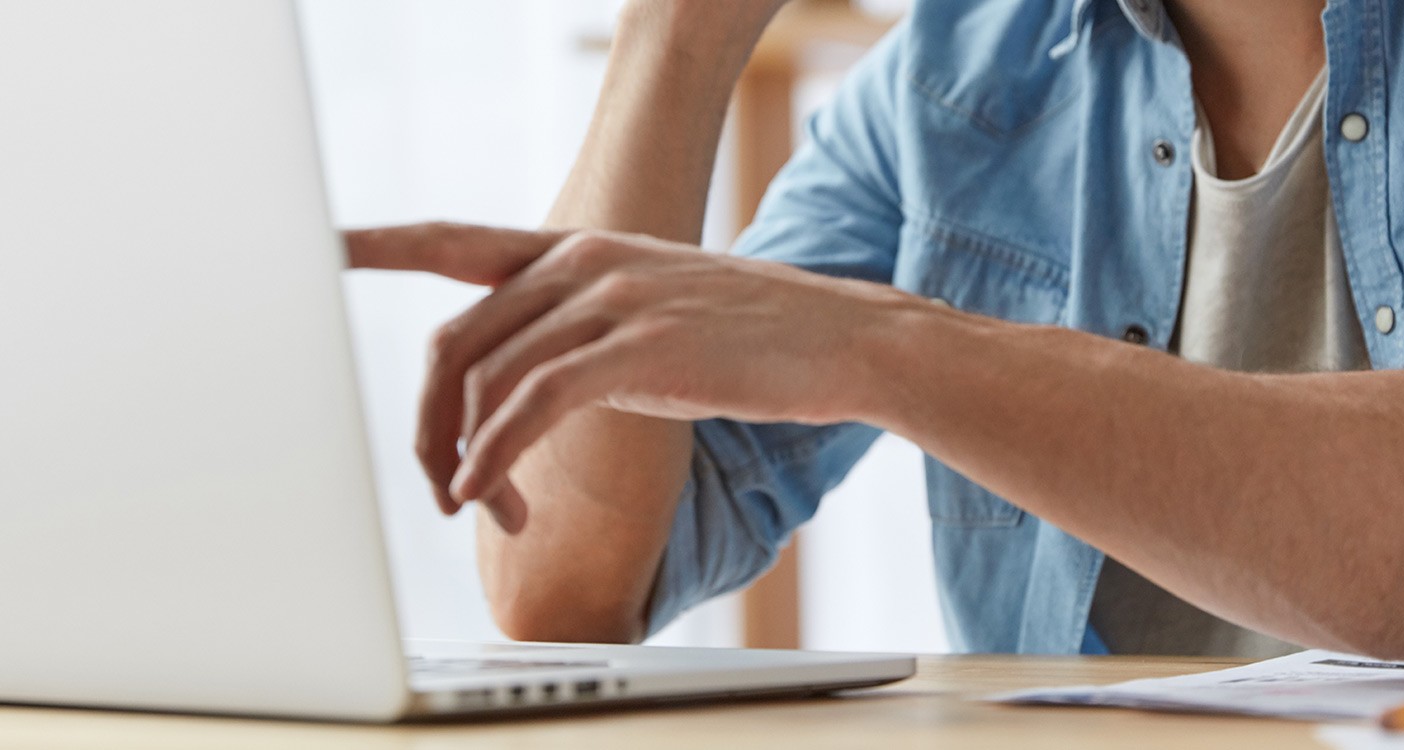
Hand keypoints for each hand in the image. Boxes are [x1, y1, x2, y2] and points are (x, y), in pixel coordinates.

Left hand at [345, 223, 913, 527]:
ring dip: (465, 460)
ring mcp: (608, 299)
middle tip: (443, 490)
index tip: (321, 247)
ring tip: (486, 511)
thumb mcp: (649, 315)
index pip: (454, 240)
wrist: (841, 339)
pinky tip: (486, 495)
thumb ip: (577, 329)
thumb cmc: (748, 339)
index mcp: (576, 249)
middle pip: (454, 340)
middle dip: (427, 426)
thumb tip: (516, 387)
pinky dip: (493, 456)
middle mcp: (580, 260)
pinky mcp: (637, 349)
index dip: (380, 242)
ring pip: (484, 379)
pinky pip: (530, 405)